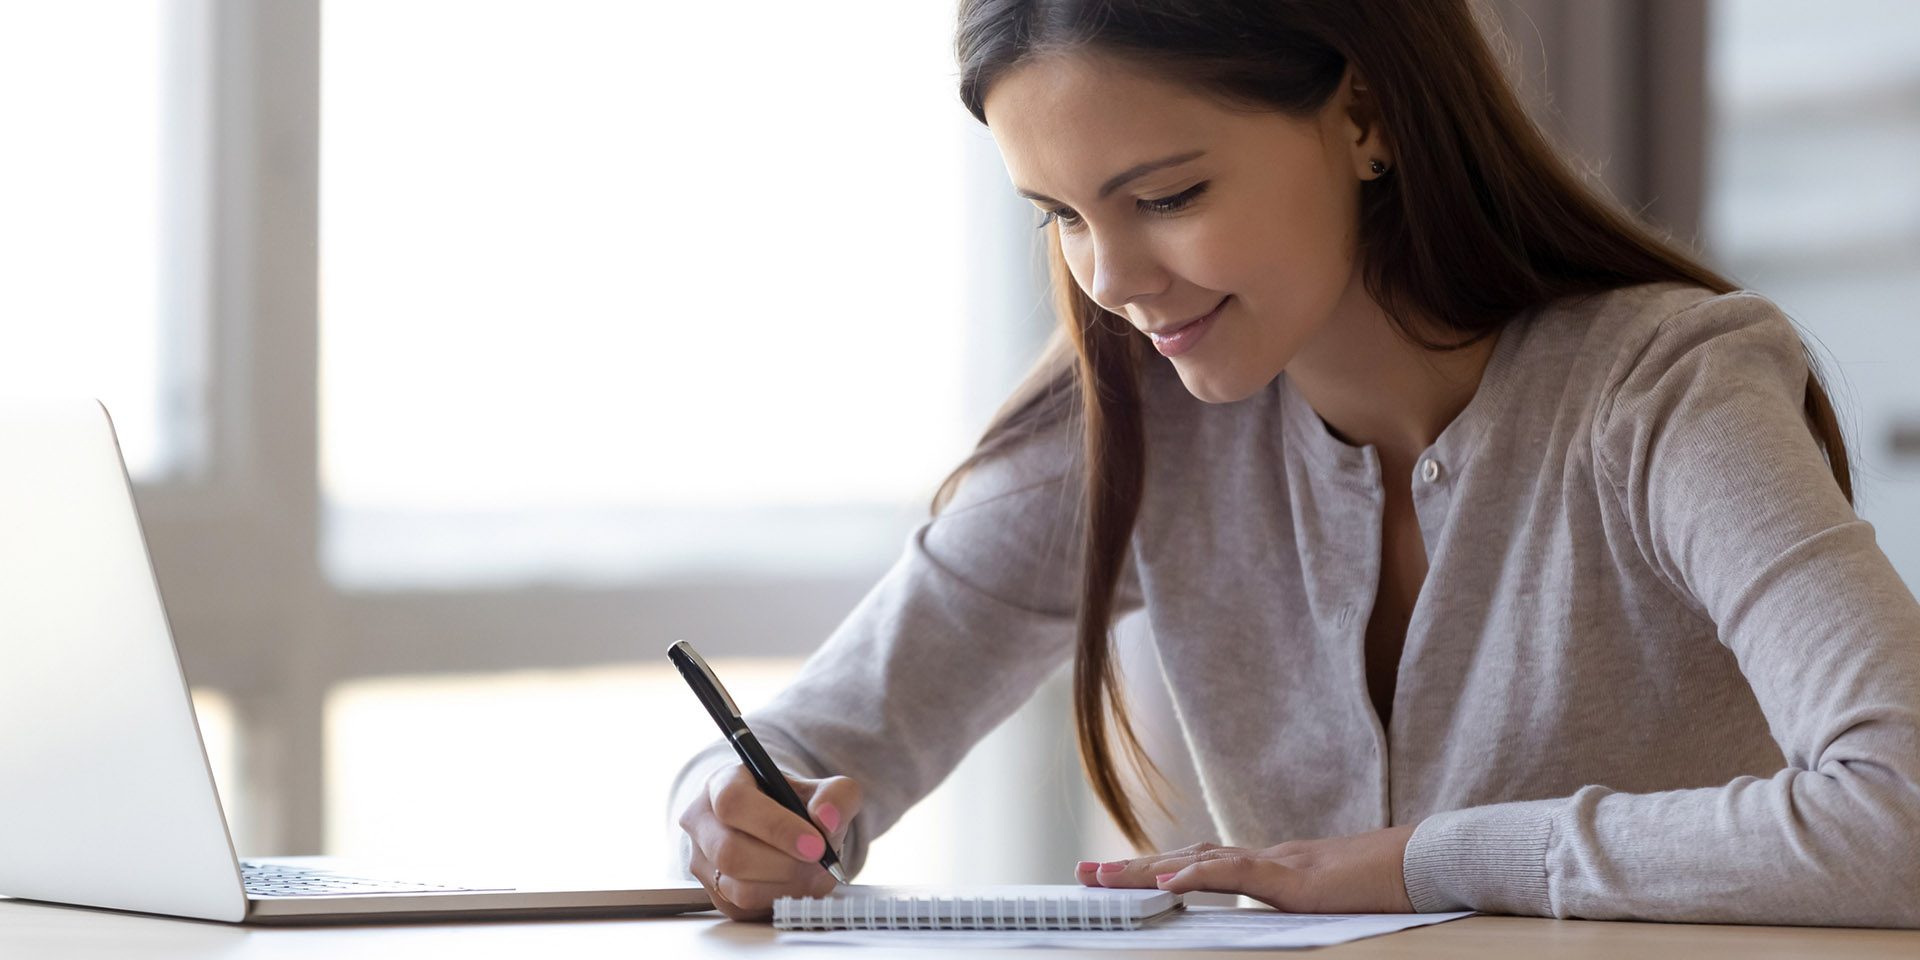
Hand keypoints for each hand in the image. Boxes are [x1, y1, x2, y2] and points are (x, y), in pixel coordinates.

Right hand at [679, 765, 861, 920]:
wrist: (784, 827)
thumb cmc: (795, 805)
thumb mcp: (821, 790)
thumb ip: (836, 796)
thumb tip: (827, 819)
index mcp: (721, 785)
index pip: (734, 803)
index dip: (776, 826)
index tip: (815, 843)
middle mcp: (702, 823)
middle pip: (730, 853)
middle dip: (785, 864)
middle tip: (821, 862)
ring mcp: (703, 863)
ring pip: (738, 889)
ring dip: (786, 887)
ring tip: (814, 872)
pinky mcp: (715, 895)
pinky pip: (746, 910)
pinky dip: (781, 901)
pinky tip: (799, 884)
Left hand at [1074, 822, 1419, 913]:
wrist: (1429, 863)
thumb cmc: (1390, 886)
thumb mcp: (1332, 902)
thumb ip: (1296, 903)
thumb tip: (1274, 919)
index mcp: (1273, 867)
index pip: (1202, 863)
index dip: (1158, 868)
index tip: (1117, 876)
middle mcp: (1267, 858)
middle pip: (1184, 857)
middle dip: (1131, 868)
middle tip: (1082, 874)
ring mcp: (1278, 864)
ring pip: (1197, 859)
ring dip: (1145, 868)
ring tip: (1102, 877)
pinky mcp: (1294, 878)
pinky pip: (1238, 873)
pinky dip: (1198, 873)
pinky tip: (1167, 878)